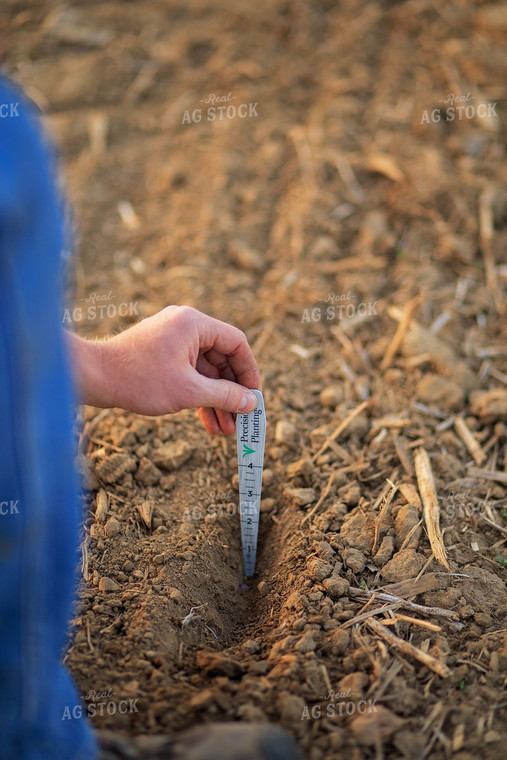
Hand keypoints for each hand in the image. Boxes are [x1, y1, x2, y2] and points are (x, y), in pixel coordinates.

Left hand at [67, 305, 260, 434]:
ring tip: (225, 430)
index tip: (253, 398)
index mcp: (194, 324)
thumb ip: (224, 396)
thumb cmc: (139, 379)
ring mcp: (172, 340)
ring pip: (205, 371)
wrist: (93, 377)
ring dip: (215, 400)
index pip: (236, 343)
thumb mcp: (189, 391)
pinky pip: (189, 374)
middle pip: (222, 359)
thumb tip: (251, 403)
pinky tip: (207, 422)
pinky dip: (198, 395)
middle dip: (230, 393)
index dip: (249, 372)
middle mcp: (185, 326)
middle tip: (240, 421)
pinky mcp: (162, 355)